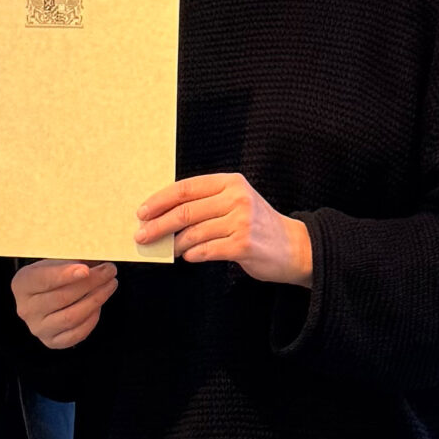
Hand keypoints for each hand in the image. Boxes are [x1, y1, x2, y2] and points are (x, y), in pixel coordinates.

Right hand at [13, 259, 117, 348]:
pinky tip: (99, 305)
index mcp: (22, 284)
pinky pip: (76, 334)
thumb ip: (73, 259)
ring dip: (96, 300)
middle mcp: (26, 309)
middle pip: (62, 298)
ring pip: (71, 317)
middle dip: (90, 283)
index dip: (66, 274)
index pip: (44, 279)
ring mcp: (38, 328)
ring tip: (110, 285)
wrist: (43, 297)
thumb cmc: (51, 276)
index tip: (87, 269)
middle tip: (109, 271)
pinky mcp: (52, 342)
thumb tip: (97, 257)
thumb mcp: (56, 261)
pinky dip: (92, 319)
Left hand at [136, 174, 312, 285]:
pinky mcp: (243, 245)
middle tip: (142, 235)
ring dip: (174, 244)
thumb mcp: (237, 202)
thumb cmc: (259, 225)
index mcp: (231, 182)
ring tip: (166, 249)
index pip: (186, 188)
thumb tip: (165, 215)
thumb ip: (207, 203)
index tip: (142, 212)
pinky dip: (192, 255)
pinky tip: (188, 256)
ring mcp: (241, 222)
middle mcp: (237, 198)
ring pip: (193, 233)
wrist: (296, 247)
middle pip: (186, 211)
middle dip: (158, 224)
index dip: (160, 200)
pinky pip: (206, 250)